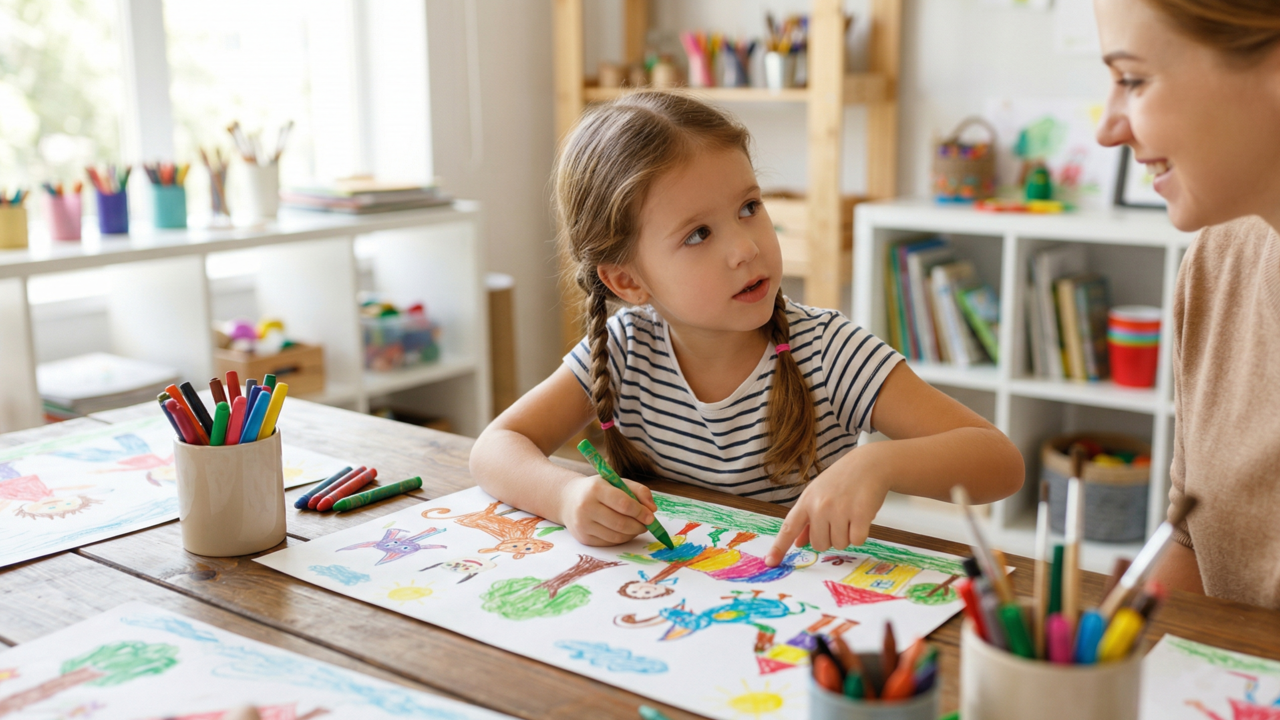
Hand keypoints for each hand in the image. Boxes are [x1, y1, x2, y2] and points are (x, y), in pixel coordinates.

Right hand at [559, 474, 657, 545]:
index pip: (623, 503)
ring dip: (632, 533)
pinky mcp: (583, 538)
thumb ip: (638, 491)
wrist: (568, 499)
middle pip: (620, 523)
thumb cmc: (598, 489)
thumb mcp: (616, 481)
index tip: (651, 516)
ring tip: (637, 527)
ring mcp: (583, 525)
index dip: (640, 512)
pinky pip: (609, 542)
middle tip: (647, 524)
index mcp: (595, 489)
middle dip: (639, 526)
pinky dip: (622, 538)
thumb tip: (653, 509)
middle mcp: (586, 507)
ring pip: (616, 536)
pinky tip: (625, 531)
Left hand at [765, 459, 891, 565]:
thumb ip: (807, 519)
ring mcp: (840, 510)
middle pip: (819, 545)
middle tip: (838, 519)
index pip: (789, 528)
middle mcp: (820, 506)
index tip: (770, 562)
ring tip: (850, 514)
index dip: (779, 547)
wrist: (869, 463)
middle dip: (829, 538)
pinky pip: (857, 540)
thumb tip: (797, 542)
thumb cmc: (841, 479)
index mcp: (806, 501)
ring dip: (846, 535)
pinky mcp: (860, 514)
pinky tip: (861, 516)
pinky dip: (860, 533)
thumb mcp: (818, 494)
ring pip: (839, 544)